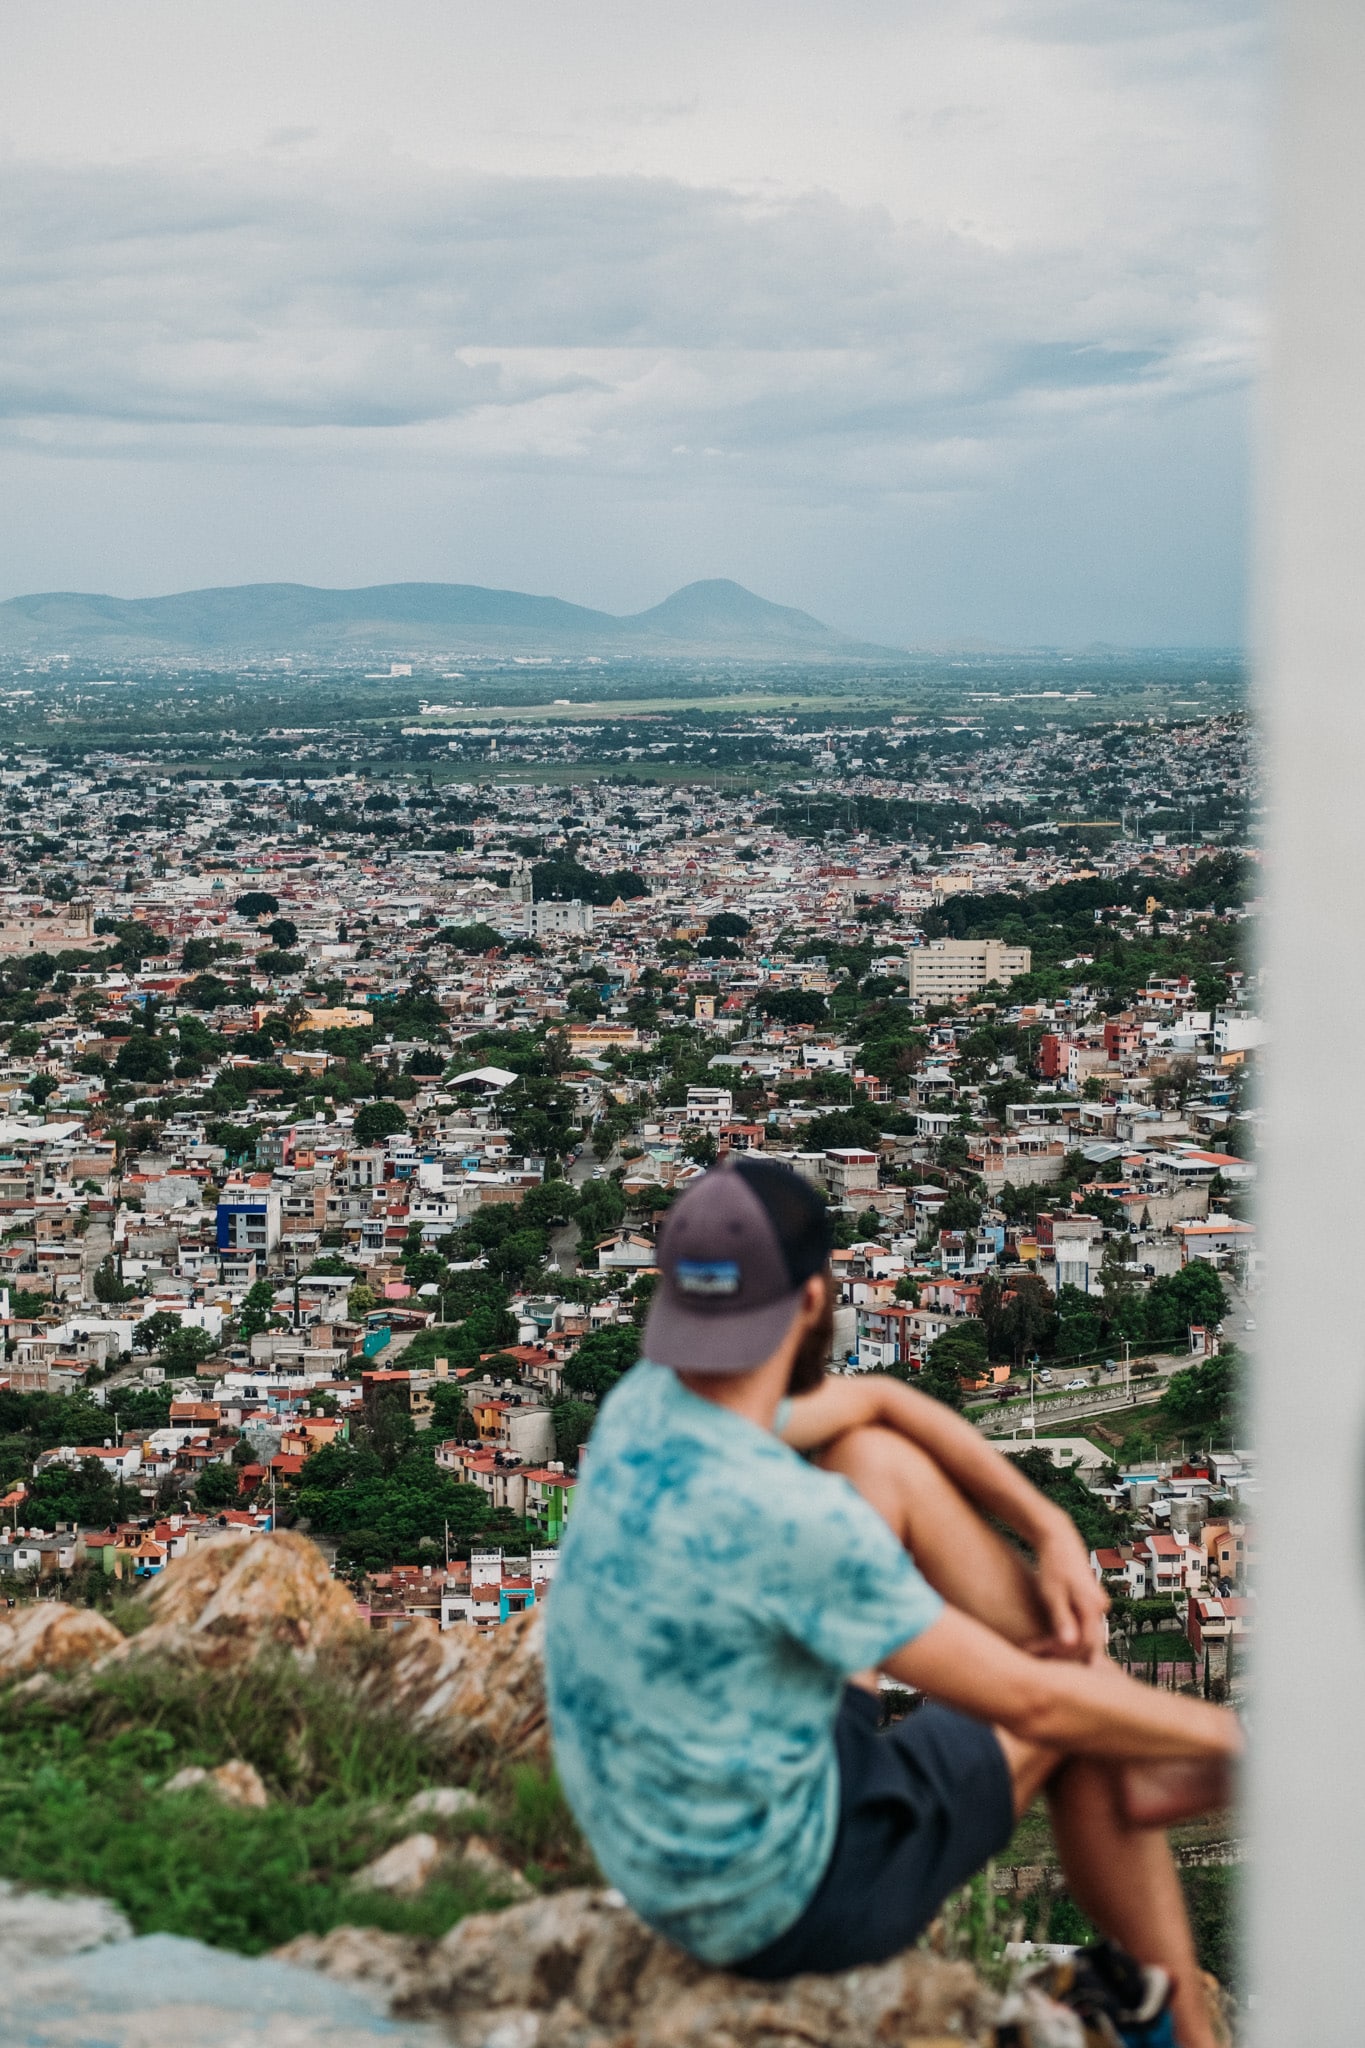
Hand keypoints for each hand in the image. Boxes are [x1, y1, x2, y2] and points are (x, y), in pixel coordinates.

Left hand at [1028, 1513, 1109, 1660]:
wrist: (1059, 1540)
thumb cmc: (1052, 1565)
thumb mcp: (1053, 1593)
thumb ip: (1062, 1619)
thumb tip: (1071, 1644)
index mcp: (1093, 1606)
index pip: (1087, 1644)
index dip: (1066, 1656)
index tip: (1043, 1658)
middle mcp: (1101, 1607)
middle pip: (1088, 1643)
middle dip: (1065, 1654)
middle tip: (1039, 1658)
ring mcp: (1098, 1605)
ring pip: (1086, 1635)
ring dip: (1065, 1646)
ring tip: (1040, 1651)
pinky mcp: (1092, 1603)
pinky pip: (1084, 1626)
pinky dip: (1069, 1635)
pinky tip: (1049, 1641)